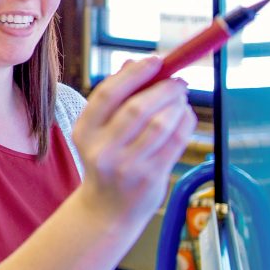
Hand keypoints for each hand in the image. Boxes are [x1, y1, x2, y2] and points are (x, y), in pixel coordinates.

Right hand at [72, 58, 196, 227]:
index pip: (108, 94)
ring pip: (161, 124)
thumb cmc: (108, 161)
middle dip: (164, 88)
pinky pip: (175, 141)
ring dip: (177, 105)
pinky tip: (183, 116)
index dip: (134, 74)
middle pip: (138, 108)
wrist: (107, 209)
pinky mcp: (150, 177)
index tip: (156, 60)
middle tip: (178, 81)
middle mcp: (101, 150)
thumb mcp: (100, 132)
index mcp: (84, 131)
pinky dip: (185, 122)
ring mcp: (126, 166)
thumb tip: (135, 62)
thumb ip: (115, 99)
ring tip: (180, 99)